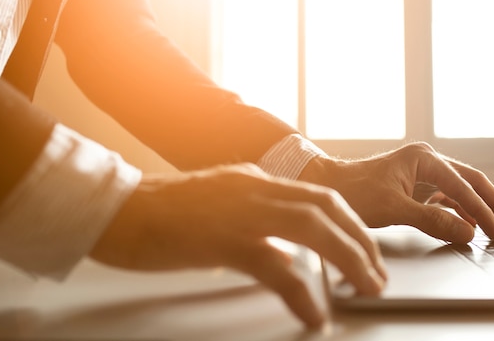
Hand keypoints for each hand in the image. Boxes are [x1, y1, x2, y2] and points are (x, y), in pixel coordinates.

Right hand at [90, 163, 386, 326]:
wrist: (117, 209)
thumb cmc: (164, 214)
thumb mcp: (221, 211)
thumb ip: (257, 227)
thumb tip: (286, 257)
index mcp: (256, 181)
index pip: (319, 197)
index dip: (350, 225)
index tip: (366, 252)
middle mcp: (255, 188)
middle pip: (326, 208)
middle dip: (360, 242)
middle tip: (376, 275)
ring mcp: (239, 209)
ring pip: (311, 226)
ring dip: (347, 257)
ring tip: (366, 287)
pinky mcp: (219, 237)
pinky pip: (271, 264)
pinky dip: (300, 290)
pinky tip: (314, 313)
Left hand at [299, 142, 493, 243]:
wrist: (329, 185)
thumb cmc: (354, 192)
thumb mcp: (394, 208)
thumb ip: (432, 220)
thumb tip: (468, 232)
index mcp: (424, 158)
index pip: (464, 186)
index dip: (484, 212)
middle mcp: (428, 160)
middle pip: (472, 182)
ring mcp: (423, 171)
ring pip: (462, 189)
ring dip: (478, 210)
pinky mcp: (417, 183)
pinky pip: (447, 196)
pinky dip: (459, 211)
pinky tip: (466, 224)